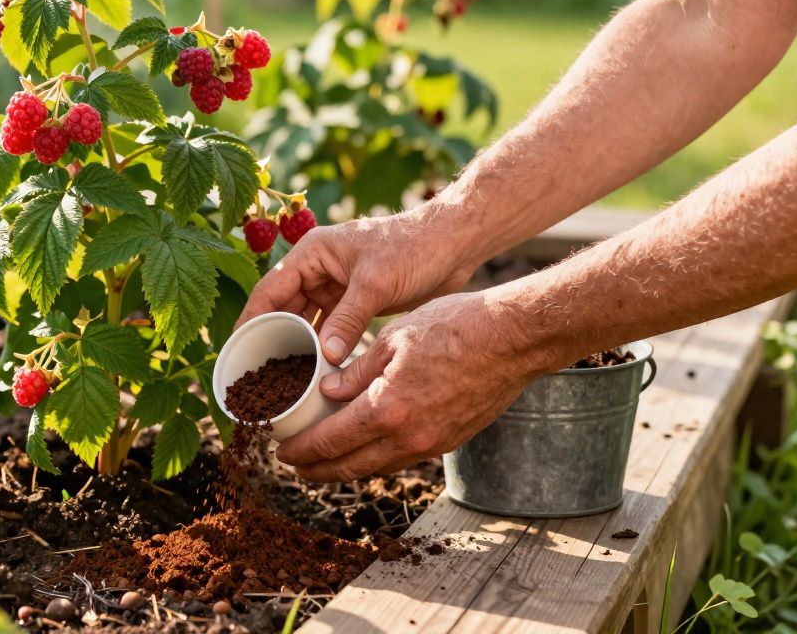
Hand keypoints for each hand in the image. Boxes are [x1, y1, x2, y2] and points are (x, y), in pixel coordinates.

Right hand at [236, 210, 474, 364]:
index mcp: (312, 254)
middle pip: (282, 309)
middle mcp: (317, 269)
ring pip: (304, 322)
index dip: (250, 322)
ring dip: (295, 347)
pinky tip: (314, 373)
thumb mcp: (375, 283)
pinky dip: (321, 348)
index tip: (237, 352)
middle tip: (256, 376)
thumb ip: (348, 320)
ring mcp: (334, 287)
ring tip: (281, 380)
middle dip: (270, 340)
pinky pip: (327, 329)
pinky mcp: (352, 302)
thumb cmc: (413, 249)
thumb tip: (325, 358)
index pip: (269, 292)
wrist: (453, 244)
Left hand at [274, 290, 555, 481]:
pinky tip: (366, 448)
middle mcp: (408, 437)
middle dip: (317, 470)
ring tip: (324, 461)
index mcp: (387, 409)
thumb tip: (327, 392)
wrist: (514, 338)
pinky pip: (403, 458)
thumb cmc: (455, 327)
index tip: (282, 452)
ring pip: (377, 467)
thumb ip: (356, 371)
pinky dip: (377, 458)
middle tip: (294, 466)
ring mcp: (432, 444)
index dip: (301, 451)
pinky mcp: (450, 441)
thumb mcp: (393, 338)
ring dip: (347, 467)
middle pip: (350, 466)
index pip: (331, 442)